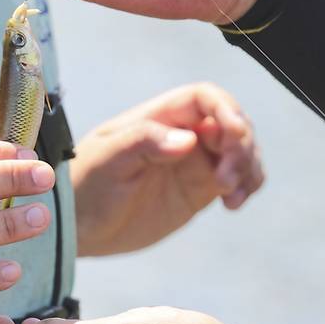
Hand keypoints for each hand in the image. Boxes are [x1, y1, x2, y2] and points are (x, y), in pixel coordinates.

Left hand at [72, 82, 263, 255]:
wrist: (76, 225)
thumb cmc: (84, 184)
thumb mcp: (107, 160)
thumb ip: (144, 143)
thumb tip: (187, 140)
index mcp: (158, 117)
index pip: (204, 97)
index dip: (226, 108)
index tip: (234, 134)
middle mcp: (180, 134)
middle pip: (230, 122)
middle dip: (241, 144)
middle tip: (226, 178)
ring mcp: (192, 161)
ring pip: (240, 150)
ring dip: (248, 166)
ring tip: (231, 195)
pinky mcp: (199, 188)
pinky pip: (236, 178)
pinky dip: (246, 185)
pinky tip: (232, 204)